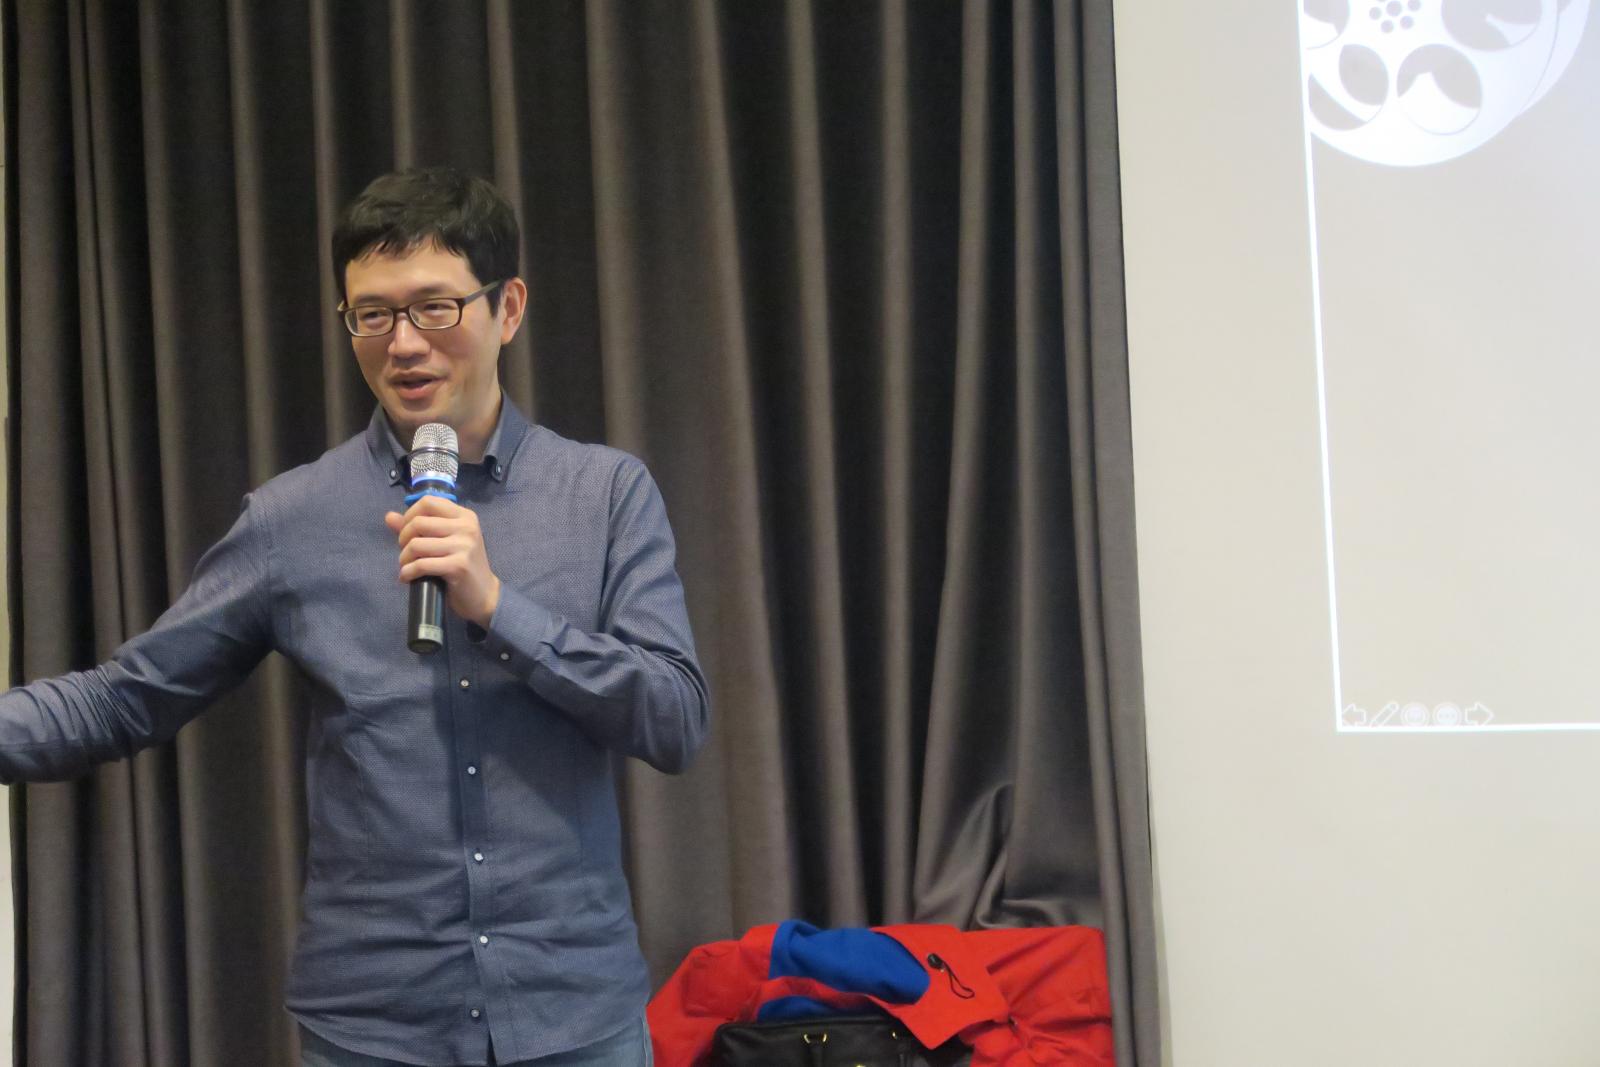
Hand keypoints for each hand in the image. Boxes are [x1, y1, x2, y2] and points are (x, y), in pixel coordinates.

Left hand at [385, 496, 501, 627]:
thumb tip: (389, 516)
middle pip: (418, 523)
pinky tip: (407, 578)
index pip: (428, 502)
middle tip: (407, 553)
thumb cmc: (462, 566)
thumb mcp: (444, 542)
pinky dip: (408, 572)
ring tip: (407, 566)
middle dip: (403, 539)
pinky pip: (421, 565)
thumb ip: (418, 528)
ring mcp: (464, 546)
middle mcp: (466, 527)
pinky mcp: (458, 566)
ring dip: (404, 558)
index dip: (410, 515)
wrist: (484, 595)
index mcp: (465, 516)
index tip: (408, 532)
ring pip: (416, 544)